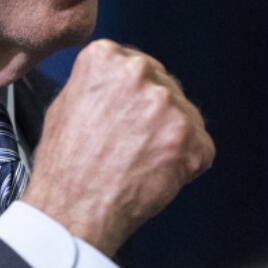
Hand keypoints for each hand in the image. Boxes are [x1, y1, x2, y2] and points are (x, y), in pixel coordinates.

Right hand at [21, 39, 214, 256]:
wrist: (73, 210)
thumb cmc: (65, 164)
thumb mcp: (65, 102)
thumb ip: (97, 82)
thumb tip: (117, 82)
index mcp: (105, 57)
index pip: (135, 65)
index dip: (132, 96)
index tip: (124, 114)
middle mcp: (139, 72)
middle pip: (163, 86)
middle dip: (154, 113)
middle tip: (132, 143)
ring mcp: (167, 104)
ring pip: (185, 115)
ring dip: (171, 138)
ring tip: (141, 162)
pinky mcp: (189, 136)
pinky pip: (201, 147)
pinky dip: (187, 164)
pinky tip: (158, 175)